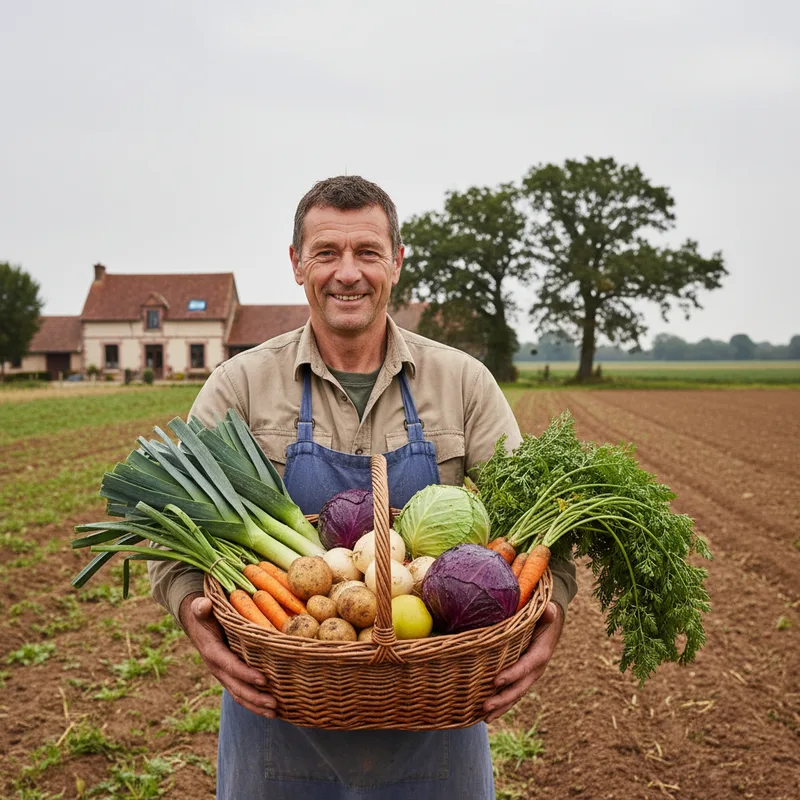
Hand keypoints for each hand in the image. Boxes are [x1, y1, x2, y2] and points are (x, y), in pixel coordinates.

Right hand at [179, 592, 276, 717]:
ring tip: (275, 712)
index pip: (230, 665)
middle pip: (236, 687)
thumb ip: (201, 608)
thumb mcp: (200, 608)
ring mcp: (223, 674)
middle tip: (274, 704)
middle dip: (255, 697)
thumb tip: (203, 605)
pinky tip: (270, 708)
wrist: (196, 623)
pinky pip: (241, 692)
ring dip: (256, 705)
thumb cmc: (204, 613)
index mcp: (212, 651)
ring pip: (239, 694)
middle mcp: (217, 667)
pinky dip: (254, 702)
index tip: (263, 679)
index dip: (246, 674)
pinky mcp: (230, 675)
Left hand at [483, 602, 563, 722]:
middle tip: (485, 707)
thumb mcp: (547, 612)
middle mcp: (536, 669)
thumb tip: (550, 610)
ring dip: (501, 707)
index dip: (512, 674)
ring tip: (484, 718)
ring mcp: (529, 676)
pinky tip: (487, 713)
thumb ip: (547, 613)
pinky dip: (502, 703)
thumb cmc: (544, 615)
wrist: (551, 623)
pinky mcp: (522, 677)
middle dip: (503, 699)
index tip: (496, 681)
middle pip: (519, 688)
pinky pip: (512, 692)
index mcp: (540, 653)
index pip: (526, 666)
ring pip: (515, 695)